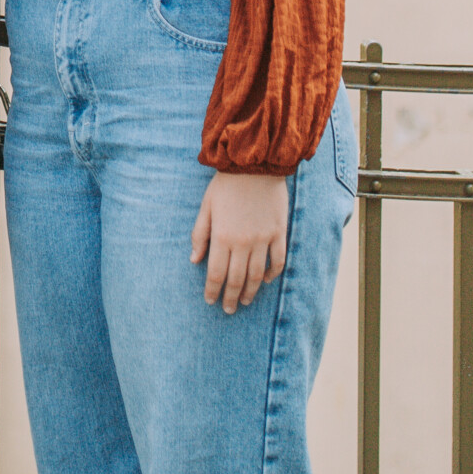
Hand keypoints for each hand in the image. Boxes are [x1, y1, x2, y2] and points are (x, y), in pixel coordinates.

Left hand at [191, 170, 287, 312]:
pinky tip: (267, 281)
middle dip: (230, 297)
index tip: (210, 301)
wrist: (254, 164)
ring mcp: (263, 239)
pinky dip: (273, 273)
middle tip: (228, 309)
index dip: (212, 291)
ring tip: (245, 301)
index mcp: (222, 237)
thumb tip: (194, 260)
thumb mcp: (206, 207)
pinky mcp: (278, 233)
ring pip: (257, 274)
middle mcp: (242, 242)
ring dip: (251, 291)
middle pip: (236, 279)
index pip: (215, 273)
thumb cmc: (226, 184)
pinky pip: (278, 260)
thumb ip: (200, 235)